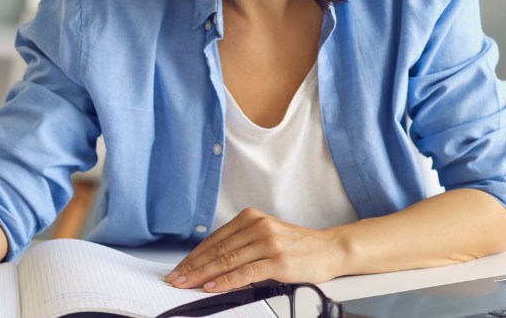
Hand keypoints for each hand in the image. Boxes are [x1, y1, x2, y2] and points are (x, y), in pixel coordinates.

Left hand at [163, 208, 344, 292]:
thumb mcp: (266, 236)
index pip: (214, 239)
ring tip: (187, 285)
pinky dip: (226, 281)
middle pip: (217, 250)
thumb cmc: (298, 246)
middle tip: (175, 279)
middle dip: (192, 267)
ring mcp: (268, 243)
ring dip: (203, 275)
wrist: (330, 249)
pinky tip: (212, 287)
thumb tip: (210, 263)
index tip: (179, 268)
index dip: (193, 256)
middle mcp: (258, 226)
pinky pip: (245, 272)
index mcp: (251, 218)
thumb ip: (241, 244)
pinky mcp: (278, 261)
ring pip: (227, 261)